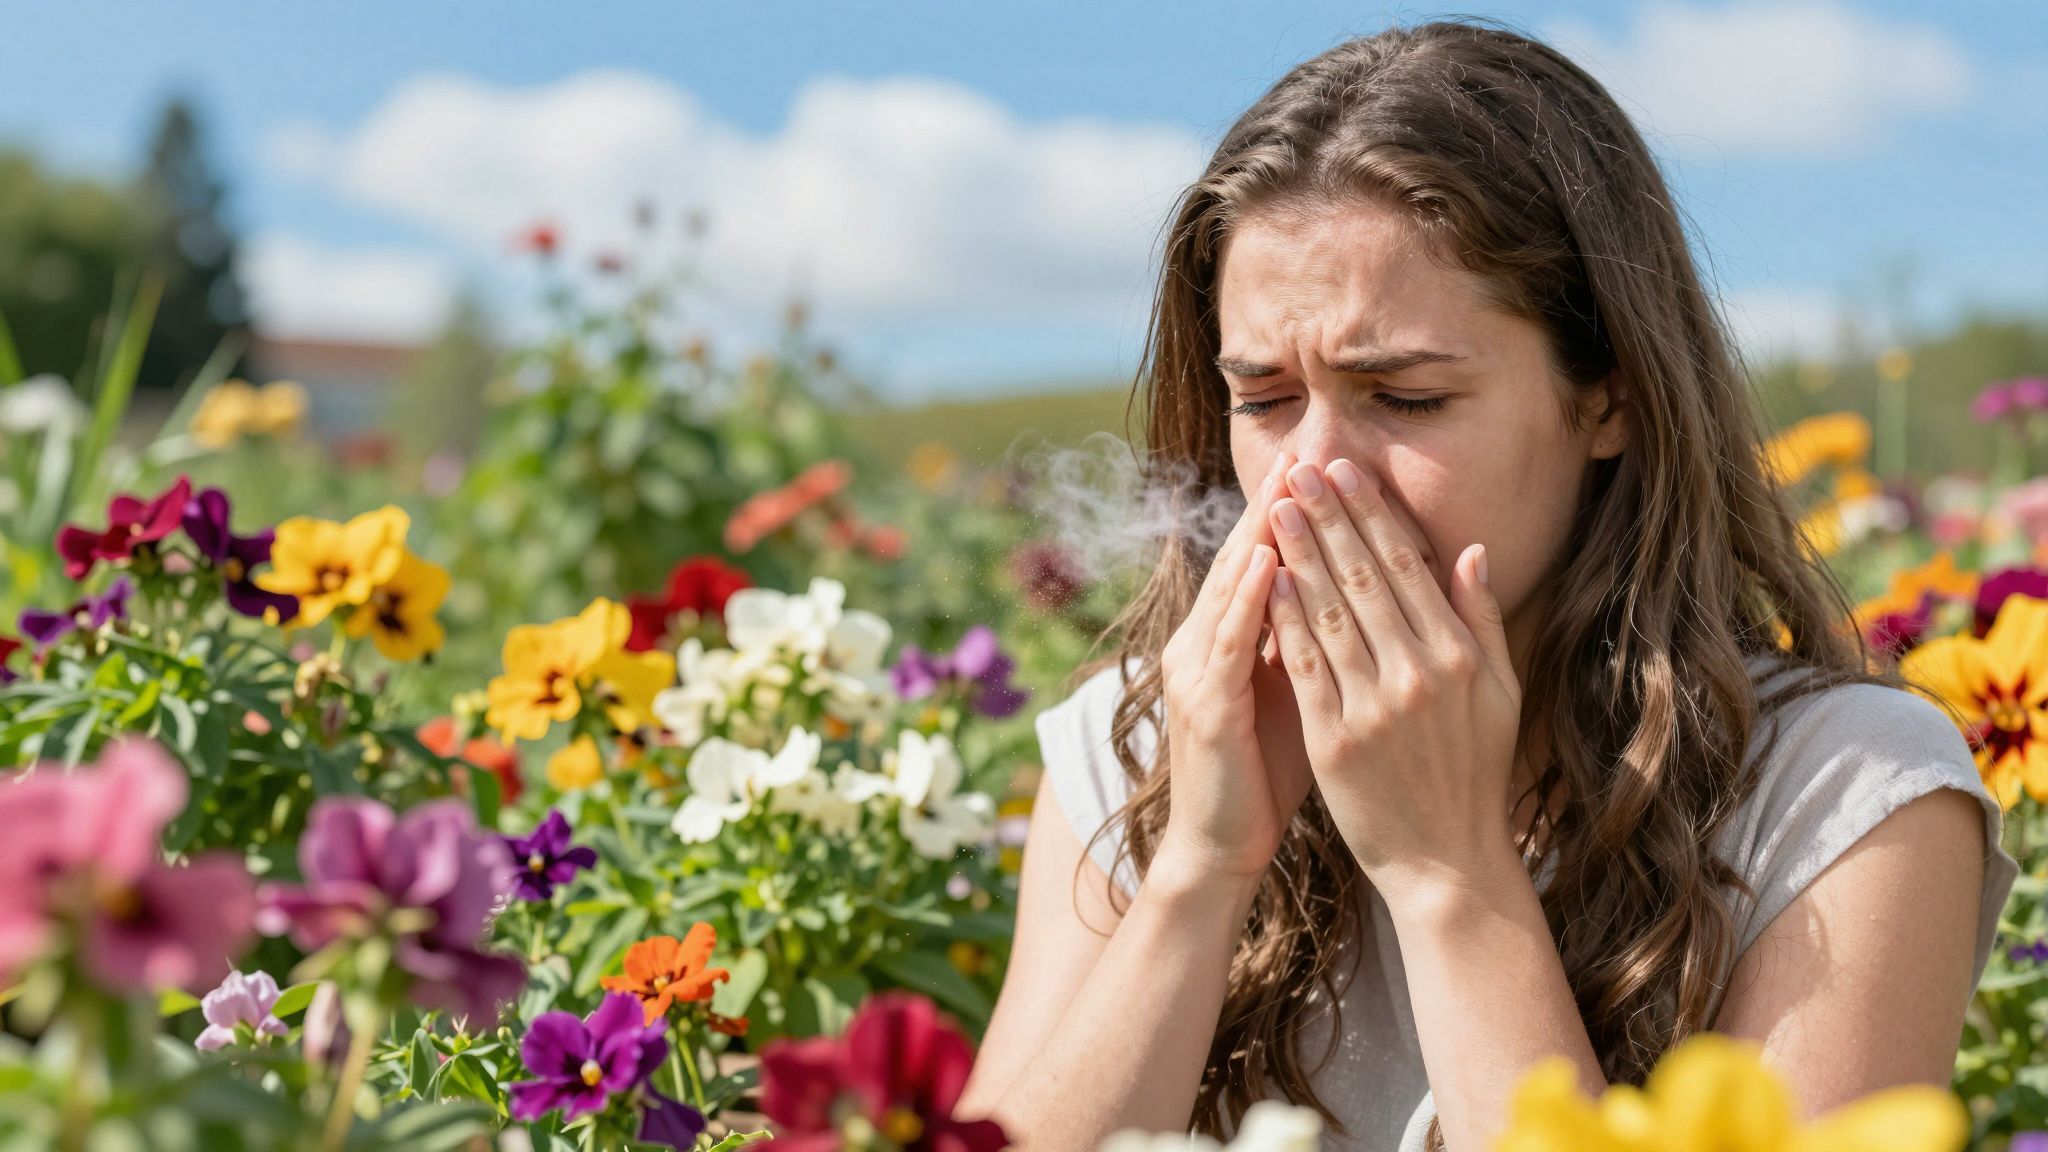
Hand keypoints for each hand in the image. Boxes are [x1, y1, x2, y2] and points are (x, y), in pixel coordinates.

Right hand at [1155, 449, 1314, 886]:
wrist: (1221, 847)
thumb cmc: (1265, 774)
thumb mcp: (1296, 694)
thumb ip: (1315, 641)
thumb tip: (1353, 591)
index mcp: (1229, 639)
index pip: (1264, 559)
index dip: (1294, 511)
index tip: (1328, 463)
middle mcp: (1202, 642)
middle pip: (1243, 558)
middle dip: (1277, 504)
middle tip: (1307, 450)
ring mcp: (1196, 670)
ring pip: (1231, 590)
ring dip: (1260, 537)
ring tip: (1291, 488)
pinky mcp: (1203, 705)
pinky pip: (1227, 644)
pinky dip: (1248, 602)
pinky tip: (1270, 566)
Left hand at [1261, 458, 1522, 906]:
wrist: (1447, 860)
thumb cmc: (1474, 773)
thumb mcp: (1500, 693)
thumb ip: (1482, 619)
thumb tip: (1472, 549)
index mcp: (1459, 656)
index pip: (1406, 566)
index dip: (1372, 514)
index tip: (1346, 472)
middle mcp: (1418, 673)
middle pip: (1363, 577)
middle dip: (1327, 517)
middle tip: (1300, 469)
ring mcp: (1374, 706)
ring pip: (1328, 612)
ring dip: (1299, 553)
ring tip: (1274, 507)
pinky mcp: (1334, 739)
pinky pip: (1305, 665)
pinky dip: (1284, 619)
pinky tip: (1266, 580)